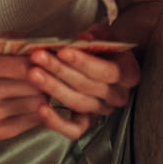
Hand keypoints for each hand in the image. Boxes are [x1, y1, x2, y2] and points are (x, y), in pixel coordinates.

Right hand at [0, 45, 48, 139]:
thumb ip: (21, 43)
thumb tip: (50, 49)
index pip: (25, 66)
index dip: (43, 63)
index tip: (50, 61)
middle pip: (32, 87)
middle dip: (46, 80)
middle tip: (48, 75)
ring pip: (35, 105)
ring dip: (44, 96)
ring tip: (39, 88)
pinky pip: (30, 122)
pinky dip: (38, 112)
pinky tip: (33, 102)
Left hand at [26, 39, 140, 138]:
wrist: (108, 60)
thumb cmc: (104, 44)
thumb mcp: (105, 34)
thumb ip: (97, 35)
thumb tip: (83, 38)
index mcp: (129, 74)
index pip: (106, 71)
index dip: (83, 61)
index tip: (62, 50)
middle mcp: (119, 96)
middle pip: (87, 85)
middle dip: (59, 70)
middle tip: (38, 57)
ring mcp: (103, 110)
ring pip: (77, 102)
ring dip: (52, 88)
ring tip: (33, 73)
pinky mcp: (88, 122)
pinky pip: (74, 129)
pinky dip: (56, 121)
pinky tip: (41, 108)